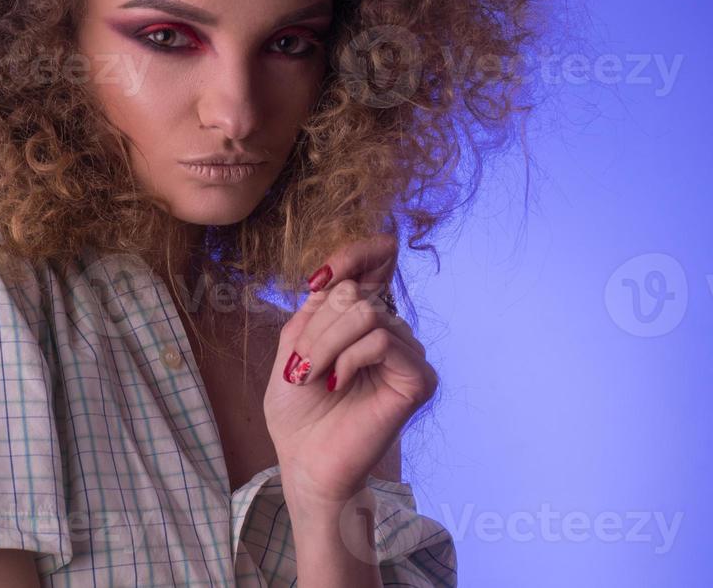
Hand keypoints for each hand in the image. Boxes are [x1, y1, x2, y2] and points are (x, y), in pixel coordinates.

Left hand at [263, 234, 438, 505]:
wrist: (303, 458)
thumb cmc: (296, 409)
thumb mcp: (293, 345)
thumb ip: (317, 307)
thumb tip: (341, 277)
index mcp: (361, 320)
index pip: (374, 265)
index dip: (355, 254)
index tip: (319, 277)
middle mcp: (389, 331)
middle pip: (355, 295)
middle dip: (317, 328)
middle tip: (301, 366)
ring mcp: (407, 354)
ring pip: (367, 315)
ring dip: (326, 345)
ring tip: (314, 377)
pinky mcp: (418, 379)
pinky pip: (383, 341)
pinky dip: (349, 358)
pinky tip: (337, 383)